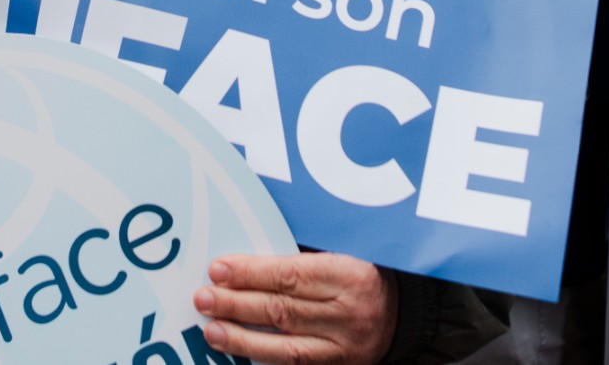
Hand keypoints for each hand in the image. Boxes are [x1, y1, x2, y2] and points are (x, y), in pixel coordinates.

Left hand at [194, 253, 398, 364]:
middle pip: (283, 310)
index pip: (291, 275)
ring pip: (286, 346)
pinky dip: (264, 359)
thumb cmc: (363, 277)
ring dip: (242, 337)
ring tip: (211, 329)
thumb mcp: (344, 254)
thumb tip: (245, 262)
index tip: (219, 270)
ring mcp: (344, 348)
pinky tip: (238, 352)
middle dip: (237, 304)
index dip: (251, 273)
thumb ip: (302, 257)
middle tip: (203, 298)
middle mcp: (349, 315)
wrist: (405, 316)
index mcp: (351, 276)